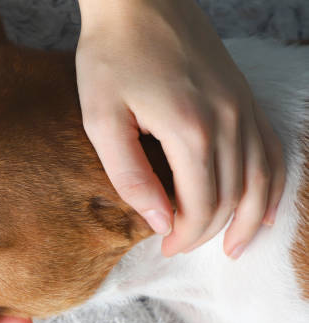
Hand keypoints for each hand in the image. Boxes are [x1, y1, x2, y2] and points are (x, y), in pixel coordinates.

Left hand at [76, 0, 283, 257]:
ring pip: (262, 178)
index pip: (200, 206)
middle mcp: (228, 120)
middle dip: (207, 231)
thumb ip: (129, 175)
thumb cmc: (110, 56)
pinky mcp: (244, 95)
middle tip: (180, 245)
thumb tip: (158, 220)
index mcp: (189, 129)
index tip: (163, 246)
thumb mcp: (101, 119)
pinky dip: (272, 183)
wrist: (138, 0)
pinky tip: (264, 204)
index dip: (184, 235)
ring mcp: (243, 105)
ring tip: (235, 247)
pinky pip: (271, 148)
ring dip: (251, 219)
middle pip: (233, 197)